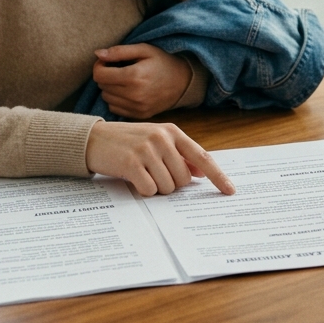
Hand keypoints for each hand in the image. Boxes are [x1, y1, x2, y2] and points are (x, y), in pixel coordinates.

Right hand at [85, 121, 235, 196]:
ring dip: (155, 187)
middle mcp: (162, 138)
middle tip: (153, 173)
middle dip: (171, 184)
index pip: (202, 157)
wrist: (93, 139)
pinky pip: (149, 190)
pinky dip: (143, 190)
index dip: (218, 176)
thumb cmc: (127, 142)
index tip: (230, 190)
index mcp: (172, 132)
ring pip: (167, 187)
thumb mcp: (156, 141)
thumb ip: (179, 154)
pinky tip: (132, 178)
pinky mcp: (131, 163)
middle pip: (183, 179)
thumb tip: (202, 172)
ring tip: (141, 173)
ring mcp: (147, 150)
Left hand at [93, 43, 192, 118]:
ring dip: (110, 89)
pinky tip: (127, 92)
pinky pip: (115, 109)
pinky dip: (117, 100)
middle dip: (106, 76)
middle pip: (102, 86)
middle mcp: (134, 94)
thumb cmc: (162, 62)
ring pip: (106, 98)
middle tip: (118, 69)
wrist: (183, 82)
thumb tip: (97, 54)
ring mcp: (136, 107)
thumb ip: (119, 51)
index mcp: (134, 76)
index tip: (108, 62)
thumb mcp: (144, 49)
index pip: (99, 75)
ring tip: (124, 80)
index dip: (99, 66)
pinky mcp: (138, 115)